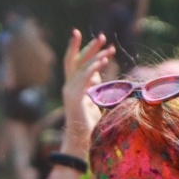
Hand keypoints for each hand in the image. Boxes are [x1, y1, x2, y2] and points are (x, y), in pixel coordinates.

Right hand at [61, 31, 113, 152]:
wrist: (80, 141)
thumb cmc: (88, 124)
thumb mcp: (92, 100)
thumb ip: (93, 86)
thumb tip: (97, 74)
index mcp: (72, 86)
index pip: (74, 63)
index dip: (79, 48)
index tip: (88, 37)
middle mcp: (69, 86)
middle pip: (76, 60)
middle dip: (88, 47)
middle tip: (102, 37)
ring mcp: (70, 91)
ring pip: (82, 67)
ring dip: (96, 56)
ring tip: (109, 48)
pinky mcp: (75, 97)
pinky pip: (85, 78)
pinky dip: (94, 67)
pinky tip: (104, 60)